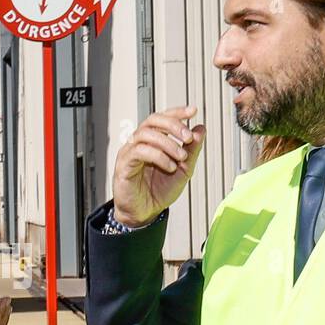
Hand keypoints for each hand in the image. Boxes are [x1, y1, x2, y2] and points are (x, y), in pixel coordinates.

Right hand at [111, 104, 204, 227]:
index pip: (162, 118)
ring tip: (181, 156)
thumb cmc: (159, 191)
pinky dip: (158, 156)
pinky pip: (139, 151)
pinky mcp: (123, 165)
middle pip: (152, 120)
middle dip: (173, 125)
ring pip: (146, 134)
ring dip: (168, 143)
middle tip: (188, 137)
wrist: (145, 213)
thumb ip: (192, 150)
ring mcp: (129, 152)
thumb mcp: (184, 169)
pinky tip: (170, 166)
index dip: (177, 112)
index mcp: (153, 141)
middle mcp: (139, 142)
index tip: (192, 111)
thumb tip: (200, 129)